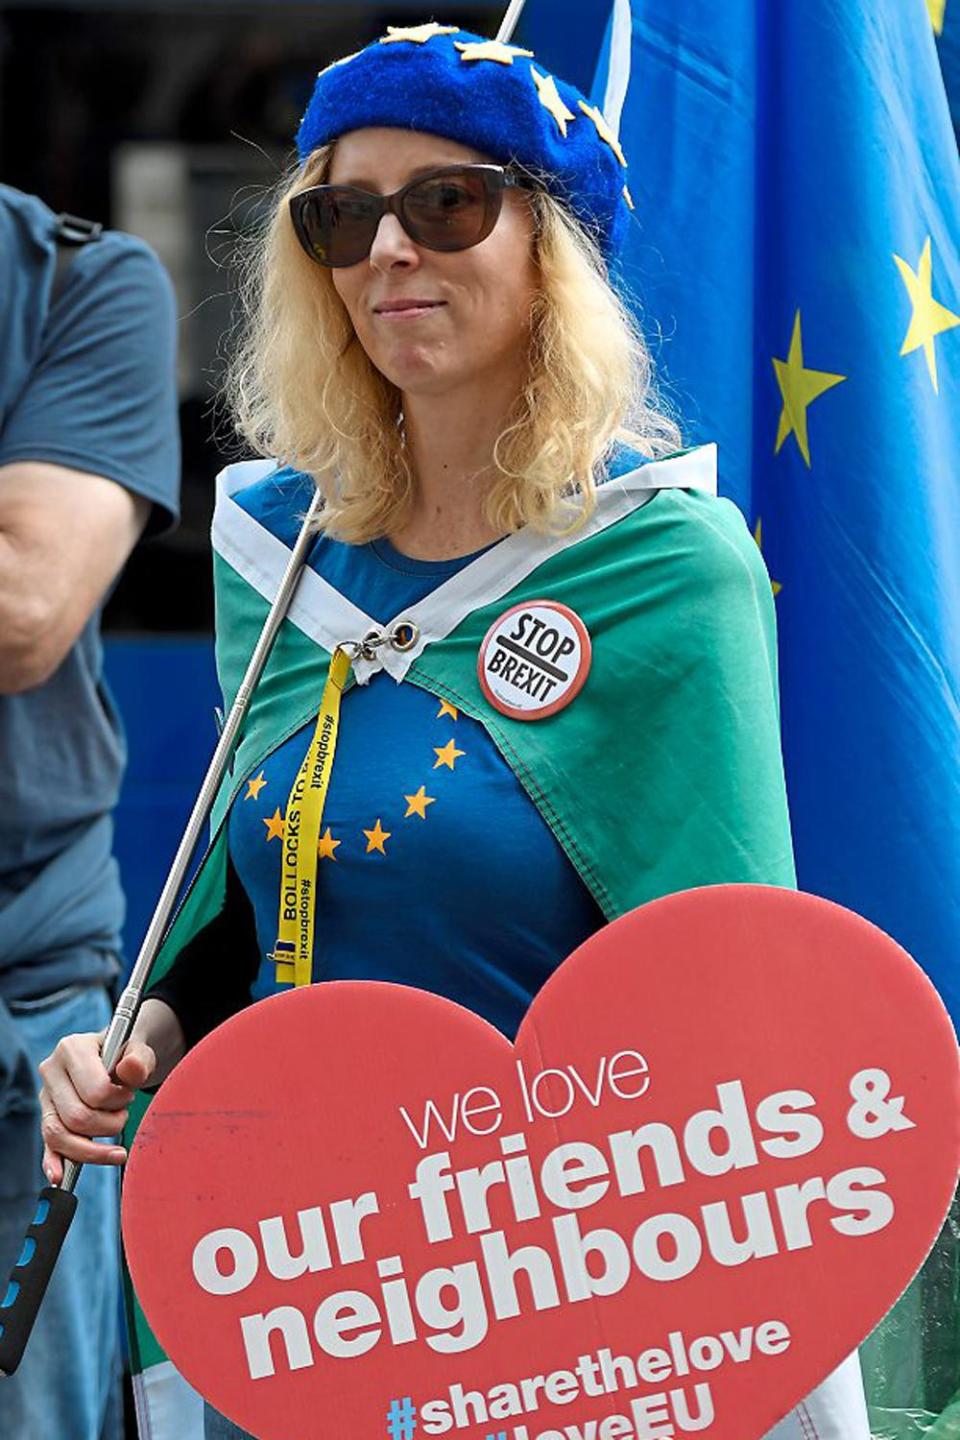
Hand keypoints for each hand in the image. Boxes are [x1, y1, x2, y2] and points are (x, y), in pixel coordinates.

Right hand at [37, 1028, 156, 1185]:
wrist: (115, 1055)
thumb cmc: (126, 1053)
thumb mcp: (139, 1049)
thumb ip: (139, 1059)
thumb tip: (130, 1070)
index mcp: (71, 1049)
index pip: (95, 1091)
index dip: (118, 1101)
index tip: (128, 1095)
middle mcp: (51, 1072)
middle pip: (77, 1117)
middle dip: (109, 1125)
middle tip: (124, 1114)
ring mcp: (46, 1097)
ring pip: (60, 1136)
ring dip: (92, 1149)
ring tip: (116, 1149)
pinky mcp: (48, 1118)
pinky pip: (47, 1145)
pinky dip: (53, 1162)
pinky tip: (59, 1177)